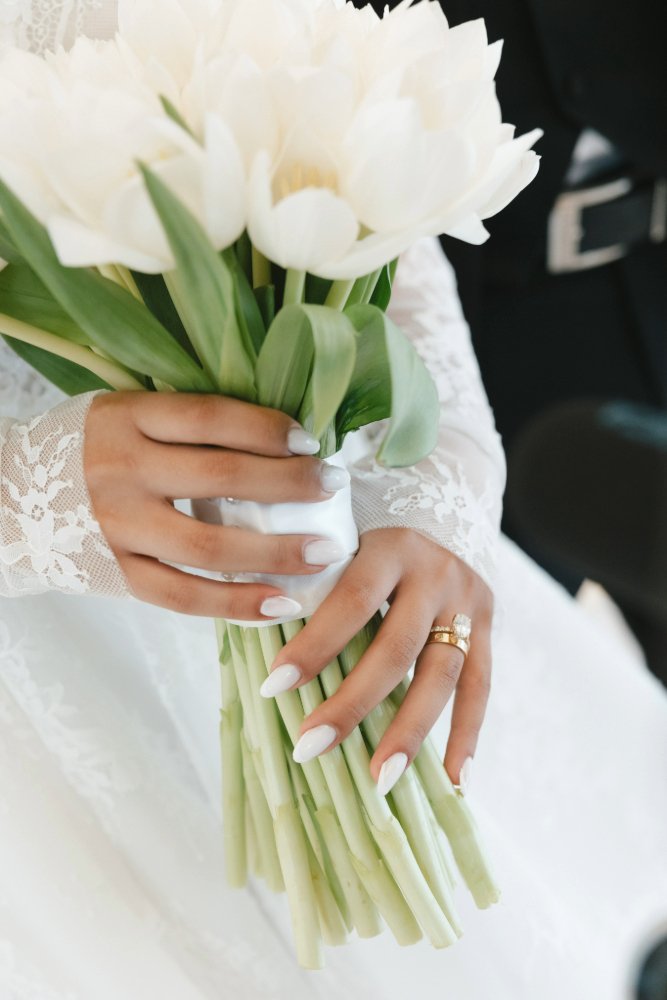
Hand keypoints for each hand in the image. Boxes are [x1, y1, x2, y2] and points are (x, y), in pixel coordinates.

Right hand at [84, 391, 349, 618]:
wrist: (10, 496)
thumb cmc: (90, 450)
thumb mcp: (125, 416)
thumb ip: (184, 425)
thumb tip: (279, 438)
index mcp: (127, 418)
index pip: (210, 418)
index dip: (267, 428)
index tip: (311, 443)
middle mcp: (121, 470)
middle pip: (220, 477)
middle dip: (289, 484)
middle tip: (335, 488)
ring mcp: (117, 527)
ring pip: (207, 546)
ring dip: (275, 552)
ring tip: (324, 553)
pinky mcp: (116, 575)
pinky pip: (182, 596)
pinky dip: (235, 604)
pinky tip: (279, 604)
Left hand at [262, 528, 492, 789]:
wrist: (447, 500)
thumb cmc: (371, 527)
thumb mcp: (344, 533)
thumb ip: (313, 573)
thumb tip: (253, 621)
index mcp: (390, 547)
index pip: (350, 601)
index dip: (314, 645)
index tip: (273, 686)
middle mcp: (434, 574)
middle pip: (395, 649)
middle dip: (352, 703)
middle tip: (309, 747)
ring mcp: (466, 600)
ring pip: (442, 675)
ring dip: (410, 731)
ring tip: (380, 779)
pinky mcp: (487, 623)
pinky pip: (481, 684)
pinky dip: (469, 733)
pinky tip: (454, 778)